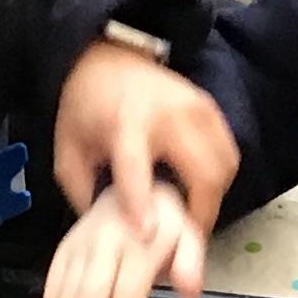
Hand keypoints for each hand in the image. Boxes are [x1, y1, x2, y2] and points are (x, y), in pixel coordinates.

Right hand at [41, 182, 202, 297]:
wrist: (134, 182)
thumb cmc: (165, 223)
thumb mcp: (188, 235)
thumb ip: (191, 263)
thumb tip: (189, 295)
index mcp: (139, 243)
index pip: (126, 294)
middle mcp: (105, 242)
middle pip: (90, 292)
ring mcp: (80, 243)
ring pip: (67, 286)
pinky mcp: (64, 246)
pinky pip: (53, 279)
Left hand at [53, 39, 237, 243]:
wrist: (112, 58)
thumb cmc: (88, 107)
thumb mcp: (69, 149)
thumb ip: (85, 191)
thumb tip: (111, 232)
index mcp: (126, 121)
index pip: (137, 166)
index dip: (142, 202)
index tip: (147, 235)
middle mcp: (170, 113)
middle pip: (202, 175)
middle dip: (197, 216)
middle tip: (182, 240)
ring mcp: (199, 108)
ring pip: (224, 170)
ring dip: (211, 200)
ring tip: (189, 215)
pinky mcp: (213, 110)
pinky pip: (228, 156)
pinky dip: (218, 181)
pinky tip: (197, 190)